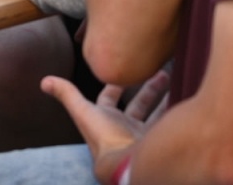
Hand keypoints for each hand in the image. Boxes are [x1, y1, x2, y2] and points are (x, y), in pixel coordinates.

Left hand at [42, 69, 169, 183]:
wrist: (127, 164)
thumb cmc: (103, 139)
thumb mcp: (83, 111)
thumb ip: (66, 94)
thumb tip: (44, 81)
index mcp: (106, 118)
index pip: (110, 97)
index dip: (116, 84)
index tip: (127, 69)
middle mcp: (125, 127)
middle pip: (139, 104)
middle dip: (150, 88)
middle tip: (165, 72)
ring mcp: (143, 135)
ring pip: (157, 113)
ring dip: (166, 99)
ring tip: (179, 81)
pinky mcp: (160, 141)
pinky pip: (171, 124)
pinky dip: (178, 113)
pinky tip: (187, 102)